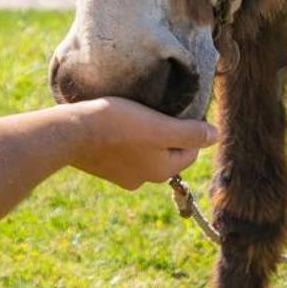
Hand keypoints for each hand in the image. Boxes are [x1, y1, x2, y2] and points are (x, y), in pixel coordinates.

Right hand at [68, 96, 217, 188]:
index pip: (190, 150)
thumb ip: (191, 133)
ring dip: (143, 136)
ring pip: (143, 152)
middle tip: (154, 109)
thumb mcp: (160, 127)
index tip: (177, 107)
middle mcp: (143, 180)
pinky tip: (114, 124)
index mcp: (162, 171)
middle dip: (165, 133)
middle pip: (166, 152)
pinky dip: (122, 140)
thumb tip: (216, 136)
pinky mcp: (101, 168)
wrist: (70, 133)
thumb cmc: (118, 125)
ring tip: (133, 114)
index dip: (188, 127)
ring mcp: (119, 176)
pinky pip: (121, 152)